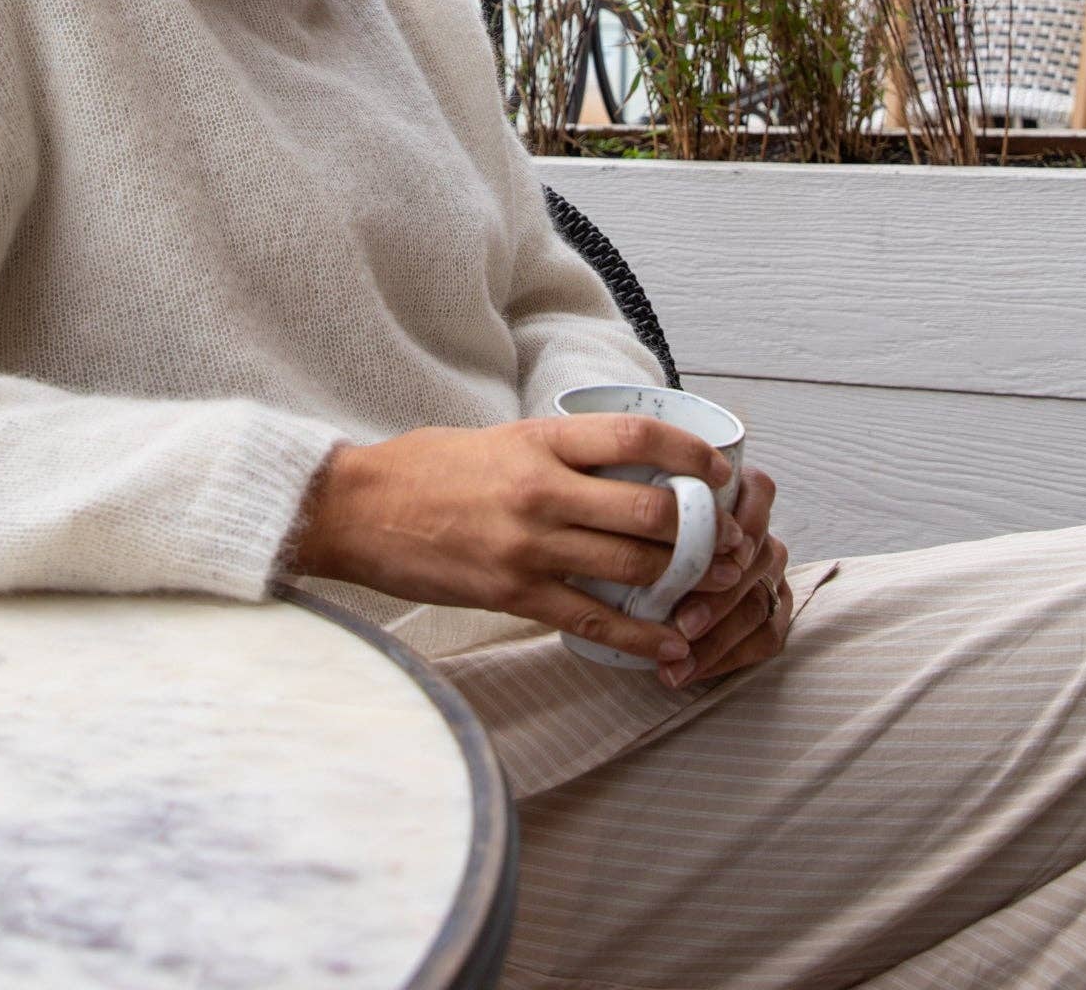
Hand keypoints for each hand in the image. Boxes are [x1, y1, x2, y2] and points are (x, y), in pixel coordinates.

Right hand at [287, 415, 744, 666]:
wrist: (356, 509)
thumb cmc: (424, 469)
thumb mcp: (496, 439)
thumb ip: (557, 453)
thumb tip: (624, 467)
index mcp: (538, 441)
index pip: (637, 438)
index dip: (693, 456)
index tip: (720, 472)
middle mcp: (541, 490)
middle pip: (652, 511)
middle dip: (704, 532)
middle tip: (730, 542)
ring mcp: (529, 546)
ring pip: (633, 568)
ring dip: (683, 583)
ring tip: (710, 591)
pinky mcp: (514, 593)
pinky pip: (595, 622)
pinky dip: (642, 638)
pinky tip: (669, 647)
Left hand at [655, 461, 790, 689]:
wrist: (640, 568)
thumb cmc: (639, 527)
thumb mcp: (643, 507)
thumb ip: (649, 503)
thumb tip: (621, 518)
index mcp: (736, 490)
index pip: (757, 494)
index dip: (740, 523)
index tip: (714, 553)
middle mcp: (758, 531)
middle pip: (754, 560)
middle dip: (718, 596)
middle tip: (683, 625)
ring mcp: (769, 574)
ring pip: (758, 603)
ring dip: (718, 637)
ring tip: (679, 659)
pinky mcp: (773, 611)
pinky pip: (765, 637)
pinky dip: (726, 658)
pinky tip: (690, 671)